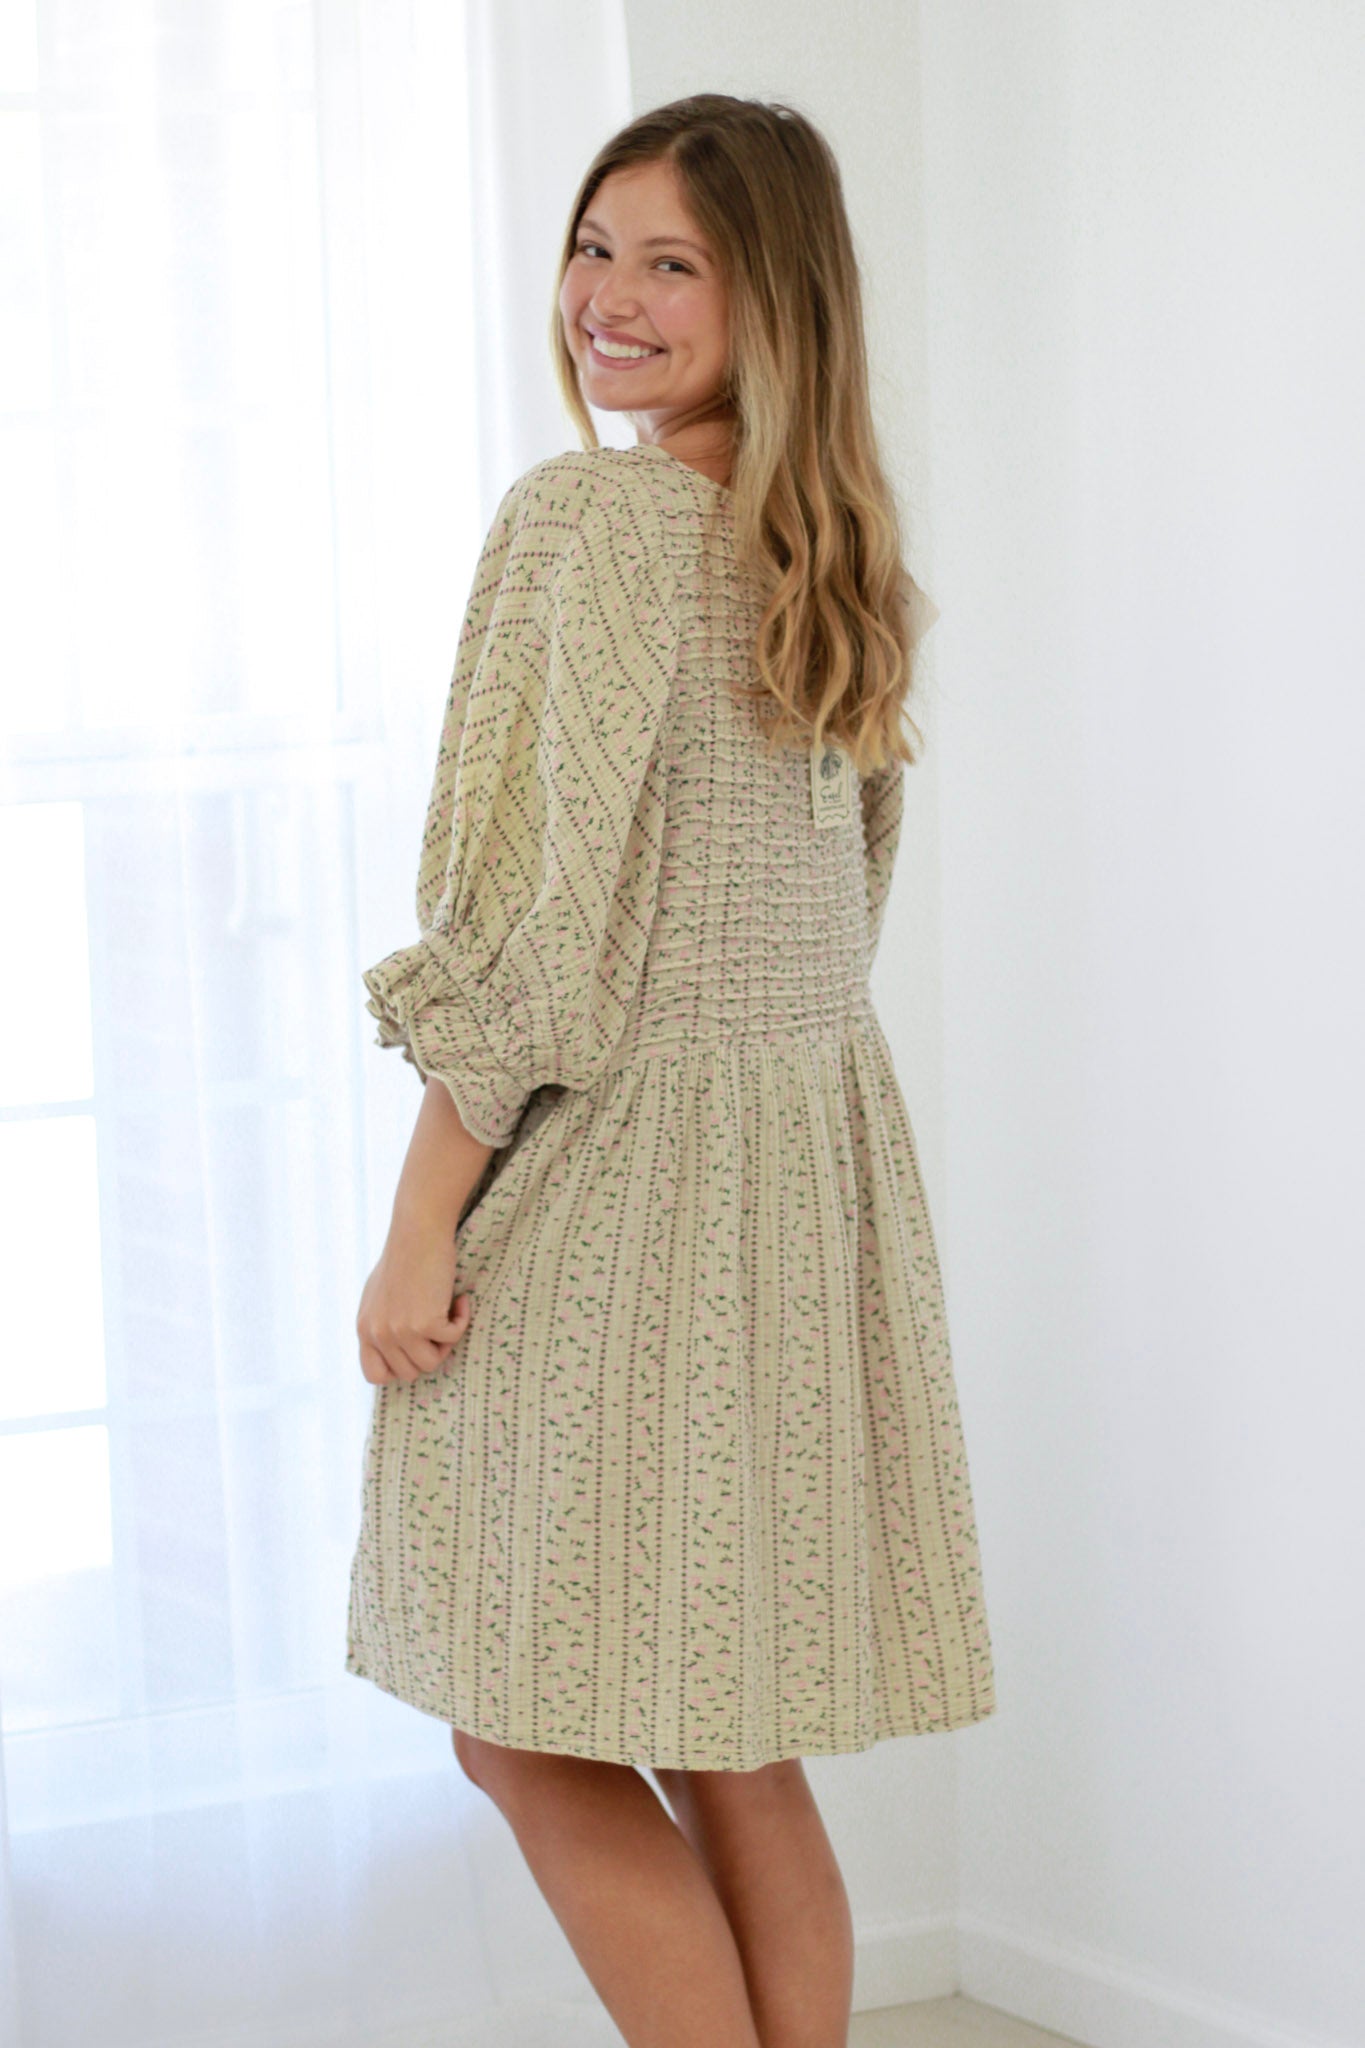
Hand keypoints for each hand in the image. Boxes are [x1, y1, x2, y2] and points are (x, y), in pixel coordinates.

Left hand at [356, 1222, 472, 1385]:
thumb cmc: (405, 1256)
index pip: (375, 1375)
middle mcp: (378, 1333)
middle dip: (429, 1352)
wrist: (418, 1231)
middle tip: (438, 1324)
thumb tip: (398, 1351)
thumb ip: (382, 1324)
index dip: (399, 1368)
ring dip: (446, 1341)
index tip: (416, 1349)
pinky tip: (460, 1300)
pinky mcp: (424, 1323)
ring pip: (431, 1363)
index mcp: (365, 1328)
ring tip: (449, 1312)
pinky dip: (461, 1321)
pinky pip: (452, 1338)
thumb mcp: (380, 1296)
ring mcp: (399, 1331)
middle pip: (410, 1373)